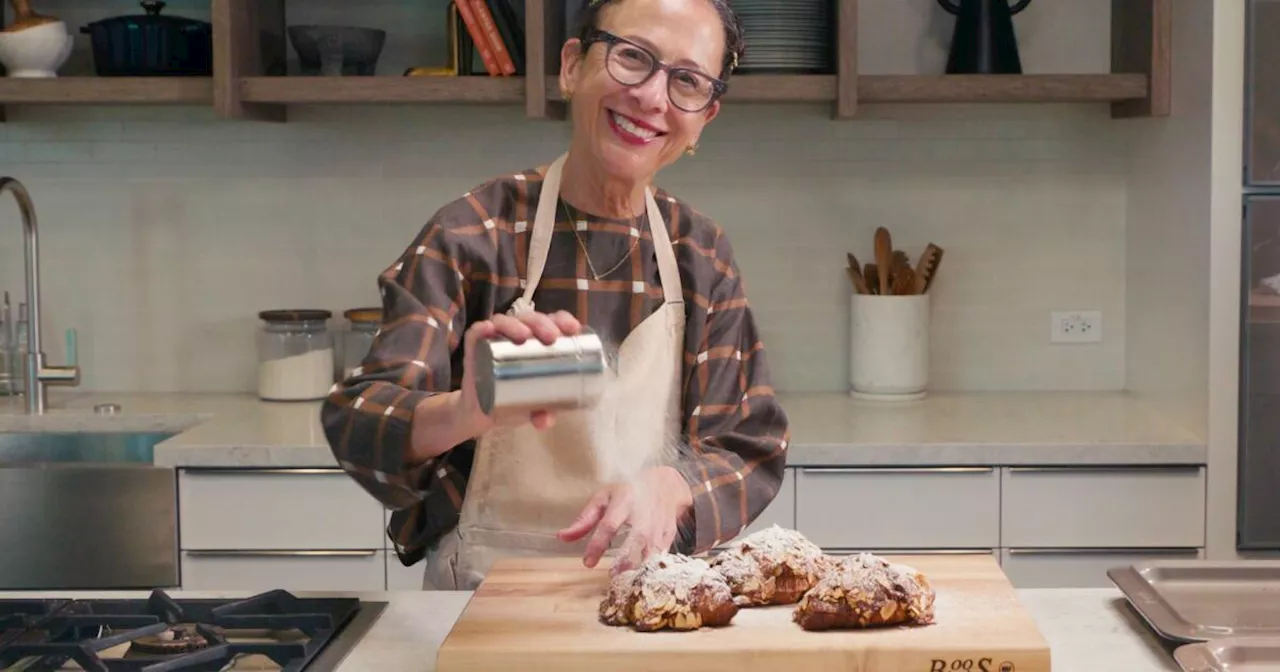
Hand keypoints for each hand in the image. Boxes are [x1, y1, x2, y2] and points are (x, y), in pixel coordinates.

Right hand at [456, 309, 581, 433]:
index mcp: (536, 342)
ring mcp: (494, 340)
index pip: (551, 322)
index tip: (573, 329)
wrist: (481, 413)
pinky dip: (483, 328)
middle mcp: (515, 336)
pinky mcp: (474, 348)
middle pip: (529, 319)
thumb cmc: (512, 399)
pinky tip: (490, 329)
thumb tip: (545, 420)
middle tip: (551, 337)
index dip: (562, 320)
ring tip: (524, 335)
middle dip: (542, 323)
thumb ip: (541, 413)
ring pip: (504, 321)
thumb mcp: (532, 408)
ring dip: (515, 323)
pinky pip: (476, 333)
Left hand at [556, 466, 694, 573]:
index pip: (610, 524)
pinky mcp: (670, 535)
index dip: (598, 543)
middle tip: (612, 575)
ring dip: (640, 567)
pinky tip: (642, 581)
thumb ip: (584, 520)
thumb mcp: (603, 498)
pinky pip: (663, 555)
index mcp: (624, 501)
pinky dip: (653, 568)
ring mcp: (659, 524)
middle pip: (637, 538)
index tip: (587, 563)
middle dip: (626, 559)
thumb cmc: (628, 493)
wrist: (665, 485)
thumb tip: (562, 537)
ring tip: (626, 582)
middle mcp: (644, 513)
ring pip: (653, 549)